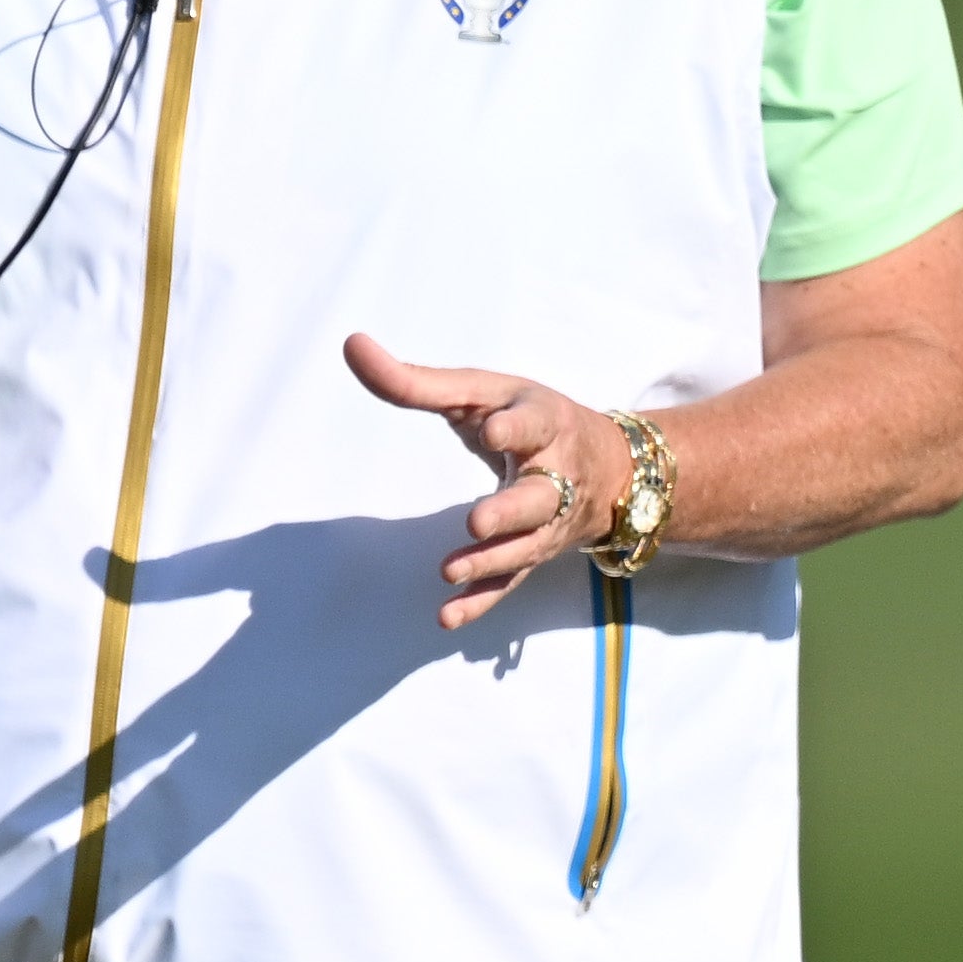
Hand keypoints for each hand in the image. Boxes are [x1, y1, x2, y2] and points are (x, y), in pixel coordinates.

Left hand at [345, 333, 635, 630]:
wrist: (611, 467)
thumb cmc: (526, 418)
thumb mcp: (482, 392)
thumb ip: (416, 380)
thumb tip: (351, 345)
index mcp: (543, 423)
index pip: (532, 424)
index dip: (513, 428)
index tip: (489, 430)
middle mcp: (555, 475)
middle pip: (539, 498)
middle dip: (510, 511)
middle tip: (476, 520)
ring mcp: (548, 521)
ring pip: (526, 547)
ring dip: (490, 561)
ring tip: (450, 570)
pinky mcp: (535, 553)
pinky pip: (511, 581)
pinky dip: (482, 601)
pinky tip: (447, 616)